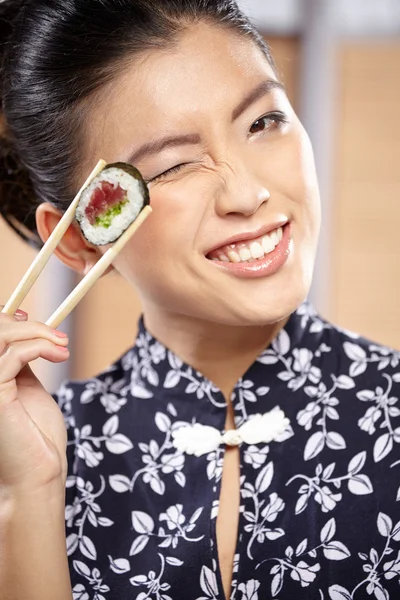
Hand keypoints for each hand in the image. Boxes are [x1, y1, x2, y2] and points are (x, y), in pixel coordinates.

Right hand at [0, 309, 69, 494]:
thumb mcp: (26, 387)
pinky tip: (60, 355)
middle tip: (58, 336)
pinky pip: (13, 355)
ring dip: (36, 332)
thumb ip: (17, 359)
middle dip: (25, 325)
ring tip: (62, 344)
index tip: (31, 319)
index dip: (3, 319)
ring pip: (0, 337)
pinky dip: (40, 347)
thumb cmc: (35, 436)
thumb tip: (24, 328)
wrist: (38, 475)